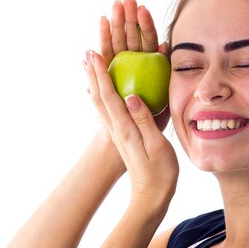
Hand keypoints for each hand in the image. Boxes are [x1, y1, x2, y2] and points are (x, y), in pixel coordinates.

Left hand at [83, 3, 178, 209]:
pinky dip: (103, 95)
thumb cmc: (160, 173)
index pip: (109, 95)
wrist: (151, 196)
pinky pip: (108, 110)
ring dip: (95, 81)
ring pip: (101, 102)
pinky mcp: (122, 136)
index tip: (94, 53)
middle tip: (88, 51)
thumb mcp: (156, 146)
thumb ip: (143, 120)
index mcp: (125, 128)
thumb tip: (131, 96)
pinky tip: (102, 90)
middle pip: (99, 95)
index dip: (101, 73)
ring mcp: (118, 133)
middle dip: (93, 72)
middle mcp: (117, 128)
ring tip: (91, 65)